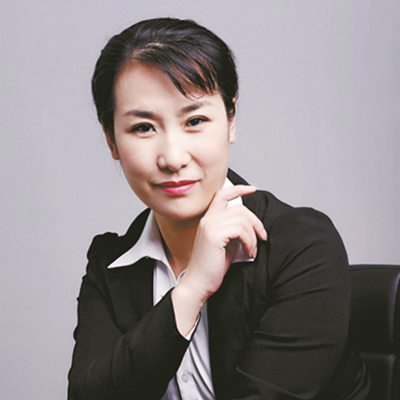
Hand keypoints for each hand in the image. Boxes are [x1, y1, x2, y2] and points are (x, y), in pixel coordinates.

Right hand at [179, 184, 267, 301]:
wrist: (198, 284)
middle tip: (262, 237)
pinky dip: (250, 242)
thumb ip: (234, 230)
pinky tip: (248, 252)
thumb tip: (252, 224)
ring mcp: (210, 226)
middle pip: (240, 209)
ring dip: (253, 236)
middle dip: (256, 222)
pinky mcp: (214, 235)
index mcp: (209, 219)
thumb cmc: (212, 267)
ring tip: (252, 250)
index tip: (253, 189)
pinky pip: (241, 230)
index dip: (239, 189)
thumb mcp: (225, 243)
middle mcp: (208, 219)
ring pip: (243, 219)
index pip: (222, 195)